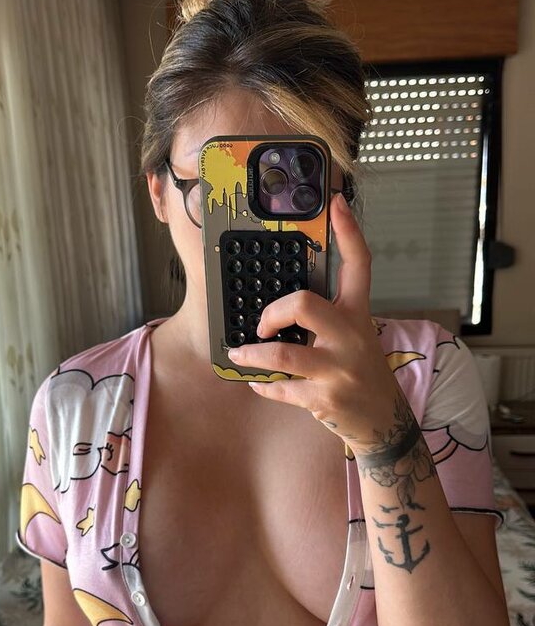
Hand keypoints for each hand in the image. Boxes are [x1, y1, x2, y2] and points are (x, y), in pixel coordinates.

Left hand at [226, 192, 401, 449]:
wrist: (384, 422)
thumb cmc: (360, 372)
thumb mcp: (354, 337)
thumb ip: (328, 317)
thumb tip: (281, 303)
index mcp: (358, 315)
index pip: (359, 265)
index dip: (349, 232)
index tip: (336, 203)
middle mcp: (351, 338)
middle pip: (305, 304)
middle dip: (273, 310)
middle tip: (261, 322)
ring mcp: (338, 370)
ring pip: (283, 354)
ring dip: (253, 355)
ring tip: (241, 354)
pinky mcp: (325, 399)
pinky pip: (281, 388)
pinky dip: (264, 386)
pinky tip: (259, 383)